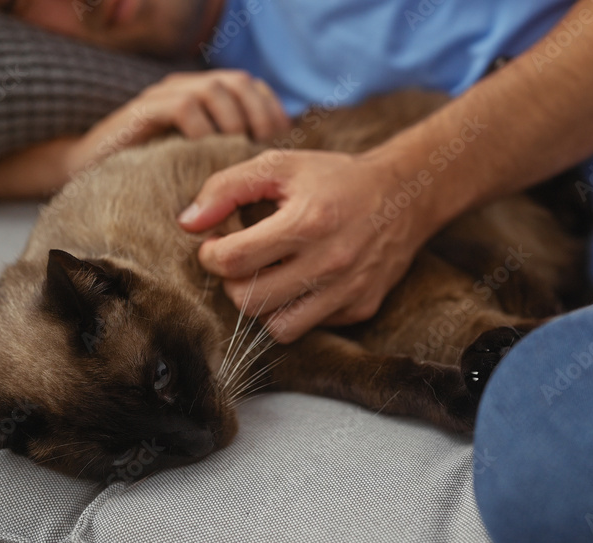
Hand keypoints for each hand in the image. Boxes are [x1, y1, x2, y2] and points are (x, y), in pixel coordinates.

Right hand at [63, 70, 289, 176]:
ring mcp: (164, 96)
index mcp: (206, 98)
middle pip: (239, 81)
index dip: (271, 111)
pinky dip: (200, 129)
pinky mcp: (143, 110)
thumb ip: (229, 158)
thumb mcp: (198, 166)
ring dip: (232, 122)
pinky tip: (203, 154)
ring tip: (234, 155)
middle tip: (261, 151)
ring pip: (214, 88)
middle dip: (258, 115)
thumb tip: (270, 174)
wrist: (88, 175)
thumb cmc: (151, 178)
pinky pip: (182, 106)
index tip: (280, 146)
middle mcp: (188, 88)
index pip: (253, 88)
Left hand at [179, 149, 431, 343]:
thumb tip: (187, 223)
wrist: (405, 195)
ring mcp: (348, 290)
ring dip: (262, 303)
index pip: (232, 260)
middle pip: (248, 300)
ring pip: (277, 327)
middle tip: (239, 260)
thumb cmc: (334, 178)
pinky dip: (296, 309)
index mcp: (307, 221)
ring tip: (268, 276)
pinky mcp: (360, 308)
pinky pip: (310, 326)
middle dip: (231, 282)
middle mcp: (330, 262)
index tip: (216, 242)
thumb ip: (226, 188)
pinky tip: (301, 281)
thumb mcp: (280, 166)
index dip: (210, 254)